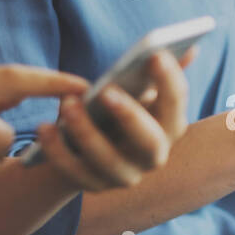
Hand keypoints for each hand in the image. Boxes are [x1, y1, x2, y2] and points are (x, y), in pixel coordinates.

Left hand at [31, 50, 189, 189]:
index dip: (170, 81)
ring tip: (67, 104)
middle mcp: (153, 157)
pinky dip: (57, 152)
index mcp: (170, 127)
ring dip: (87, 133)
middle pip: (150, 142)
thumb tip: (190, 48)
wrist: (94, 143)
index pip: (177, 106)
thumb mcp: (140, 89)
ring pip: (108, 161)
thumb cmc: (121, 107)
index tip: (155, 54)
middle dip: (130, 116)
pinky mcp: (93, 185)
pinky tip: (43, 128)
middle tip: (105, 90)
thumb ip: (161, 72)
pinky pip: (74, 172)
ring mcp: (124, 175)